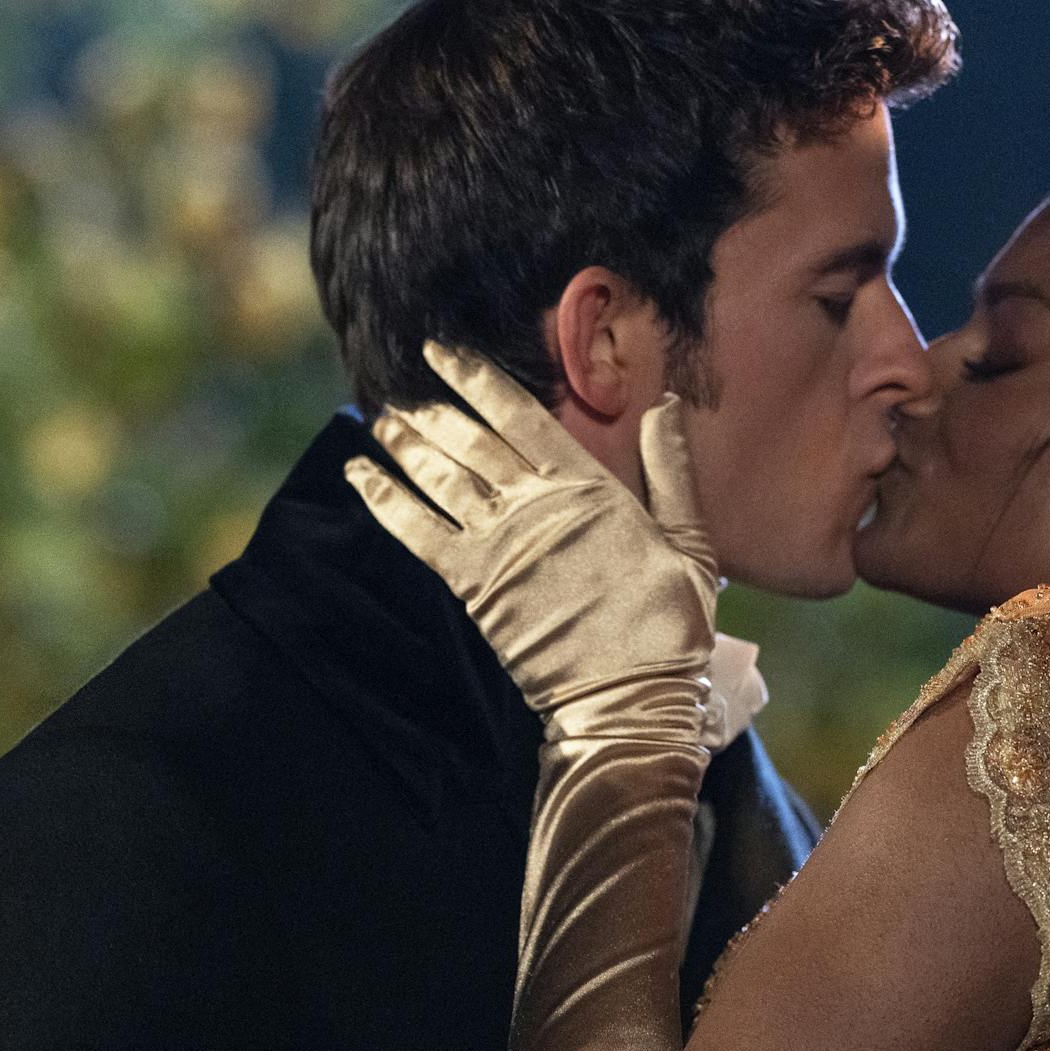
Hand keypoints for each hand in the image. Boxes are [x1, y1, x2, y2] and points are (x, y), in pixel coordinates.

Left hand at [347, 340, 718, 747]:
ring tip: (381, 417)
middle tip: (403, 379)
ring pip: (438, 477)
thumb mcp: (690, 542)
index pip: (520, 415)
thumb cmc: (669, 626)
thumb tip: (665, 403)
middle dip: (432, 405)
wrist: (627, 698)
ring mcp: (498, 544)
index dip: (477, 378)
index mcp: (586, 487)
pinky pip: (416, 531)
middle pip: (469, 440)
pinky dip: (384, 499)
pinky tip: (360, 473)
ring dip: (405, 443)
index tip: (444, 352)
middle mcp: (534, 506)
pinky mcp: (473, 584)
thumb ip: (671, 470)